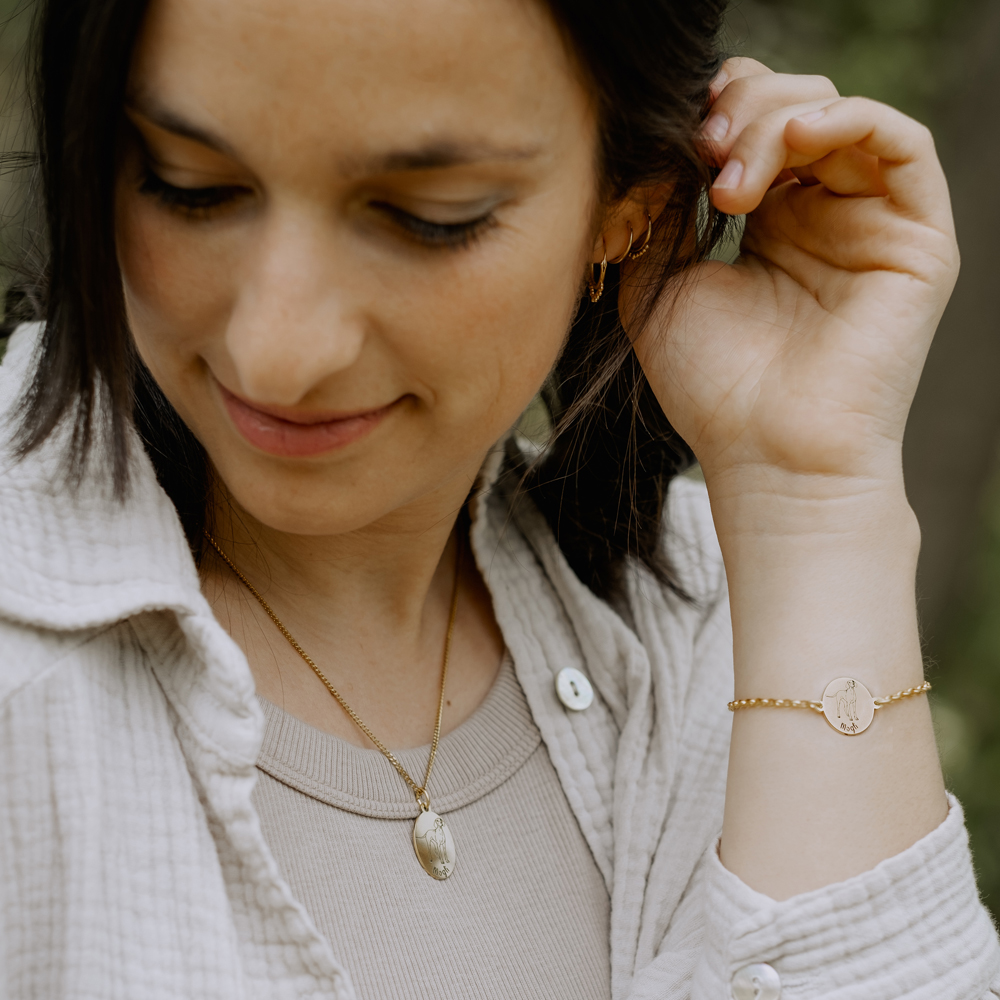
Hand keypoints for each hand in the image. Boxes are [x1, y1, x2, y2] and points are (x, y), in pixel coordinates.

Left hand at [625, 59, 957, 497]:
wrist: (768, 454)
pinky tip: (792, 141)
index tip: (673, 137)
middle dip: (741, 111)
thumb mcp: (658, 287)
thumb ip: (659, 212)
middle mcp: (821, 215)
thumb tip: (657, 145)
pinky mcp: (917, 238)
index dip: (714, 111)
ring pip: (840, 117)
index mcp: (766, 225)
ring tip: (729, 173)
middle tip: (702, 151)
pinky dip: (848, 120)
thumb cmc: (713, 388)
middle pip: (793, 109)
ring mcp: (869, 223)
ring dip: (777, 120)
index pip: (751, 128)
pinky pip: (903, 144)